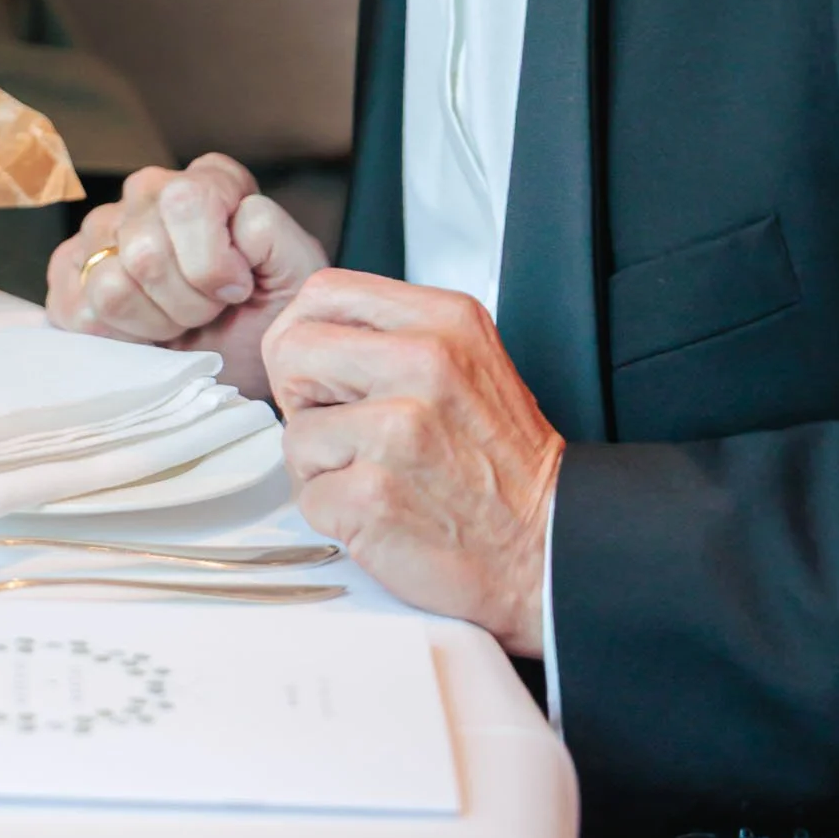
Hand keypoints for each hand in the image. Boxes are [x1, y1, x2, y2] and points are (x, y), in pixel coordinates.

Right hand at [45, 155, 326, 398]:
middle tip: (208, 312)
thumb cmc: (266, 315)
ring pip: (110, 284)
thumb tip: (236, 222)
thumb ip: (274, 235)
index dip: (213, 265)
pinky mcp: (69, 270)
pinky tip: (144, 330)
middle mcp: (149, 190)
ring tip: (178, 321)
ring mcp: (103, 227)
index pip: (186, 201)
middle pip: (144, 250)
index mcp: (208, 179)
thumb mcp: (295, 277)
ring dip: (153, 323)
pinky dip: (116, 334)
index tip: (237, 289)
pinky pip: (74, 308)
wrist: (240, 361)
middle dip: (186, 303)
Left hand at [262, 269, 563, 656]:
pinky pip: (308, 496)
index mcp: (444, 319)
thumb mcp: (465, 358)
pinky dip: (334, 513)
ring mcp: (397, 430)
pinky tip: (382, 512)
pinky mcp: (374, 495)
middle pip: (291, 350)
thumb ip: (393, 334)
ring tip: (377, 475)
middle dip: (302, 397)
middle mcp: (422, 363)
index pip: (323, 291)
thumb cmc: (501, 462)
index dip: (306, 334)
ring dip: (322, 465)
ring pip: (295, 432)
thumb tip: (311, 333)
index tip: (322, 371)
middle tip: (343, 429)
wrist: (547, 546)